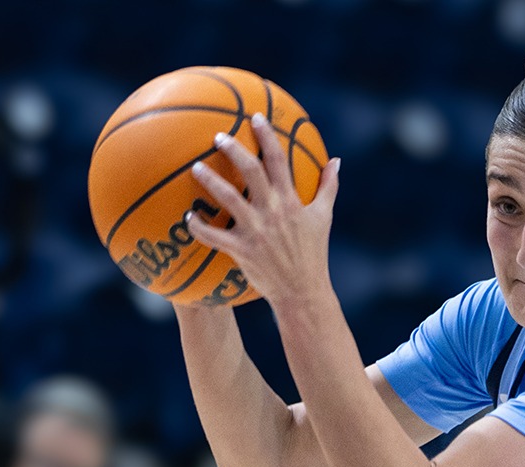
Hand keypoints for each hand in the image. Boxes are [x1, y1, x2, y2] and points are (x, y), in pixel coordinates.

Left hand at [185, 114, 340, 303]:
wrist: (303, 291)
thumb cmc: (314, 253)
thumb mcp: (324, 217)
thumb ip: (328, 187)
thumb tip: (336, 161)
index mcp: (291, 201)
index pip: (279, 160)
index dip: (267, 136)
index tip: (255, 117)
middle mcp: (273, 212)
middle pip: (251, 171)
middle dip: (234, 149)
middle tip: (218, 136)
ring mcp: (256, 231)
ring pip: (228, 198)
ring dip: (210, 181)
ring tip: (196, 167)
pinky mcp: (241, 250)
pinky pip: (214, 236)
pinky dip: (199, 227)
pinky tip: (188, 217)